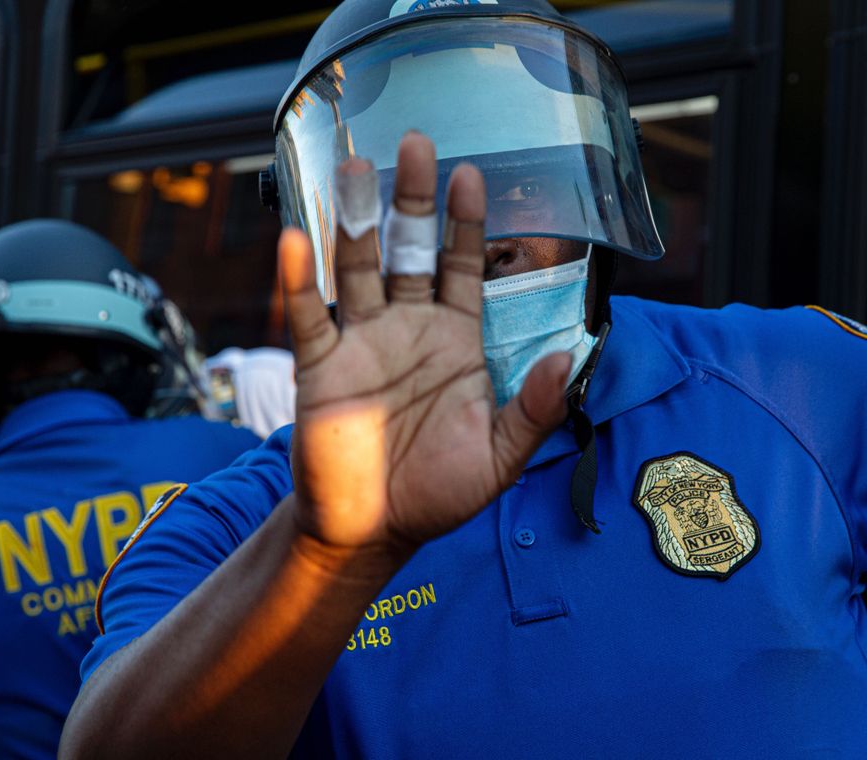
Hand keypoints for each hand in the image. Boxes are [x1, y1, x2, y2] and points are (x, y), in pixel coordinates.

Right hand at [280, 132, 569, 553]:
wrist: (373, 531)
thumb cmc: (438, 492)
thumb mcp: (500, 455)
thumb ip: (535, 408)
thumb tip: (571, 357)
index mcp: (454, 341)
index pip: (461, 267)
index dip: (465, 223)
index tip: (470, 174)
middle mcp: (408, 329)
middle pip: (409, 250)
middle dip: (412, 199)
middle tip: (414, 143)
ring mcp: (362, 343)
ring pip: (357, 268)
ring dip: (353, 219)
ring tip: (352, 166)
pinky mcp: (321, 369)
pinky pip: (308, 317)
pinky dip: (299, 281)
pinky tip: (295, 240)